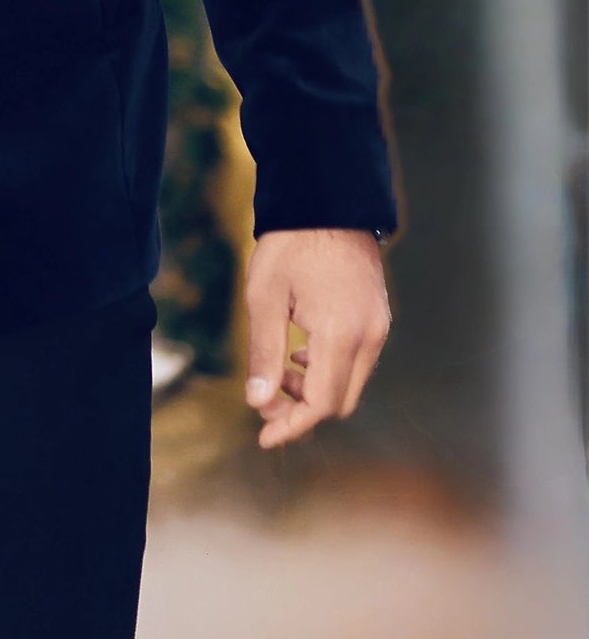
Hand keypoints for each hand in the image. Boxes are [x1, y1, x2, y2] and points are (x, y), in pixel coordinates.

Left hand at [243, 230, 389, 451]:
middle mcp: (370, 335)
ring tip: (281, 372)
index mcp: (342, 333)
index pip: (323, 403)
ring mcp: (380, 326)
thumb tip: (258, 403)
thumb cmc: (290, 246)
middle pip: (341, 401)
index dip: (293, 425)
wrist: (328, 202)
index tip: (265, 436)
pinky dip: (330, 369)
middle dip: (303, 410)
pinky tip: (302, 352)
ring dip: (316, 389)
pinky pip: (359, 360)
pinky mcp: (380, 317)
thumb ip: (264, 354)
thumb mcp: (265, 299)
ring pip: (351, 382)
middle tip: (266, 401)